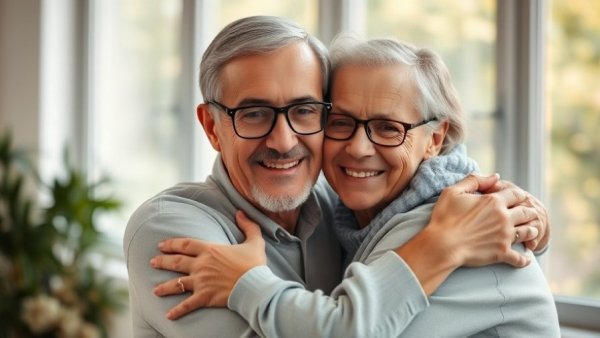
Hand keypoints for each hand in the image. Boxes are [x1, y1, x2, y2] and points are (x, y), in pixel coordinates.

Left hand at [150, 211, 266, 319]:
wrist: (255, 285)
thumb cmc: (254, 264)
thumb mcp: (254, 241)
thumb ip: (248, 226)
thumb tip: (240, 212)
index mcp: (210, 250)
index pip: (186, 244)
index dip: (172, 243)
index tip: (162, 245)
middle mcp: (201, 265)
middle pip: (177, 262)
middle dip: (163, 261)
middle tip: (152, 262)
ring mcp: (201, 282)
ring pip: (177, 283)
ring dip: (164, 287)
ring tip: (155, 290)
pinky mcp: (205, 297)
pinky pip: (187, 305)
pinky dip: (177, 311)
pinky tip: (168, 315)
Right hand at [428, 173, 538, 267]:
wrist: (442, 245)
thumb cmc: (444, 217)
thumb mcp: (453, 191)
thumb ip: (474, 180)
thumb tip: (495, 176)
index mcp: (493, 201)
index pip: (516, 194)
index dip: (518, 195)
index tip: (518, 198)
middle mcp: (504, 218)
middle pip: (526, 212)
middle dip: (529, 211)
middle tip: (529, 213)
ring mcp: (504, 236)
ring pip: (528, 232)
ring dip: (532, 230)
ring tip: (532, 231)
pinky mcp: (502, 253)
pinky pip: (520, 258)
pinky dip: (524, 260)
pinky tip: (525, 259)